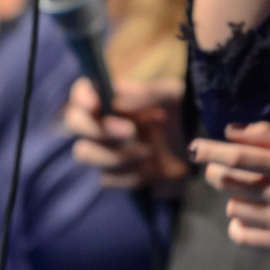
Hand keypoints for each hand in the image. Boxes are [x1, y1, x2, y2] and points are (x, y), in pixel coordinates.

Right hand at [63, 77, 186, 193]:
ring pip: (85, 153)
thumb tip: (120, 94)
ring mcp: (101, 148)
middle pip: (74, 123)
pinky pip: (107, 178)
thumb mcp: (172, 94)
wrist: (195, 144)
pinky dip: (129, 174)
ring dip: (115, 153)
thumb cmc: (179, 110)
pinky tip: (152, 167)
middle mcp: (97, 120)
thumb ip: (149, 91)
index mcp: (108, 95)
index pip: (81, 91)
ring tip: (148, 151)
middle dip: (100, 128)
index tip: (96, 103)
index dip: (82, 97)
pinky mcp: (111, 172)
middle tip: (131, 131)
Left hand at [190, 122, 269, 258]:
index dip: (210, 151)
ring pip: (232, 207)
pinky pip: (240, 235)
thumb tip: (229, 130)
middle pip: (227, 181)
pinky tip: (247, 217)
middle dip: (214, 172)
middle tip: (216, 170)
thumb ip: (267, 137)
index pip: (237, 156)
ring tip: (250, 195)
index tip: (195, 148)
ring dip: (233, 198)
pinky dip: (237, 224)